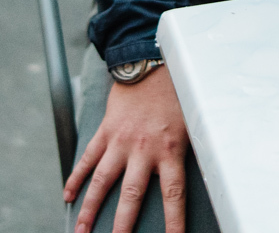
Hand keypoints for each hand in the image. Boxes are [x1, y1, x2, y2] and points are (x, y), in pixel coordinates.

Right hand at [64, 66, 188, 232]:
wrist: (151, 62)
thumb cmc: (176, 94)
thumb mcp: (191, 124)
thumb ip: (191, 151)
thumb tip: (210, 175)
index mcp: (170, 150)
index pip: (173, 196)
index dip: (173, 222)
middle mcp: (143, 149)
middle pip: (131, 196)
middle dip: (122, 226)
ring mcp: (121, 141)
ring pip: (102, 181)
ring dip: (90, 209)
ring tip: (82, 231)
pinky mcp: (105, 131)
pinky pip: (88, 158)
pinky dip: (76, 178)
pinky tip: (68, 197)